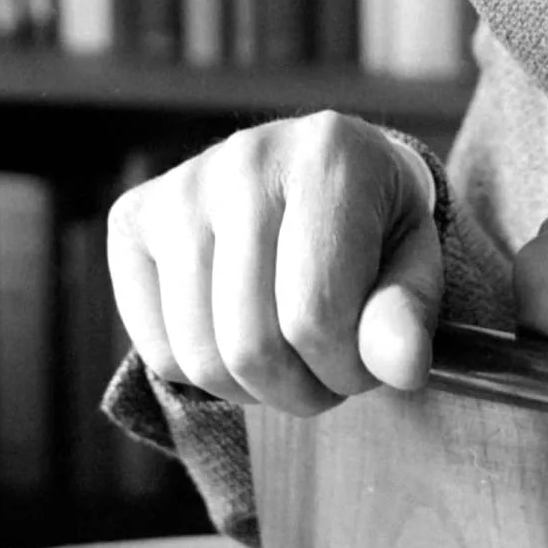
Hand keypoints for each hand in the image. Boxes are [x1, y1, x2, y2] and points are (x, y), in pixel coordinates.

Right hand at [106, 115, 441, 413]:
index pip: (316, 315)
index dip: (347, 370)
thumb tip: (402, 367)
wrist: (323, 171)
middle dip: (300, 390)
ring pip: (199, 357)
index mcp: (328, 157)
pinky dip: (200, 372)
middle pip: (251, 345)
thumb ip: (409, 314)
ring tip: (287, 355)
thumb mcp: (414, 262)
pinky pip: (157, 350)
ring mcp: (181, 187)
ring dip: (252, 390)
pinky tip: (236, 331)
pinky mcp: (133, 220)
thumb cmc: (374, 226)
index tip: (367, 362)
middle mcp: (244, 160)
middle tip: (326, 371)